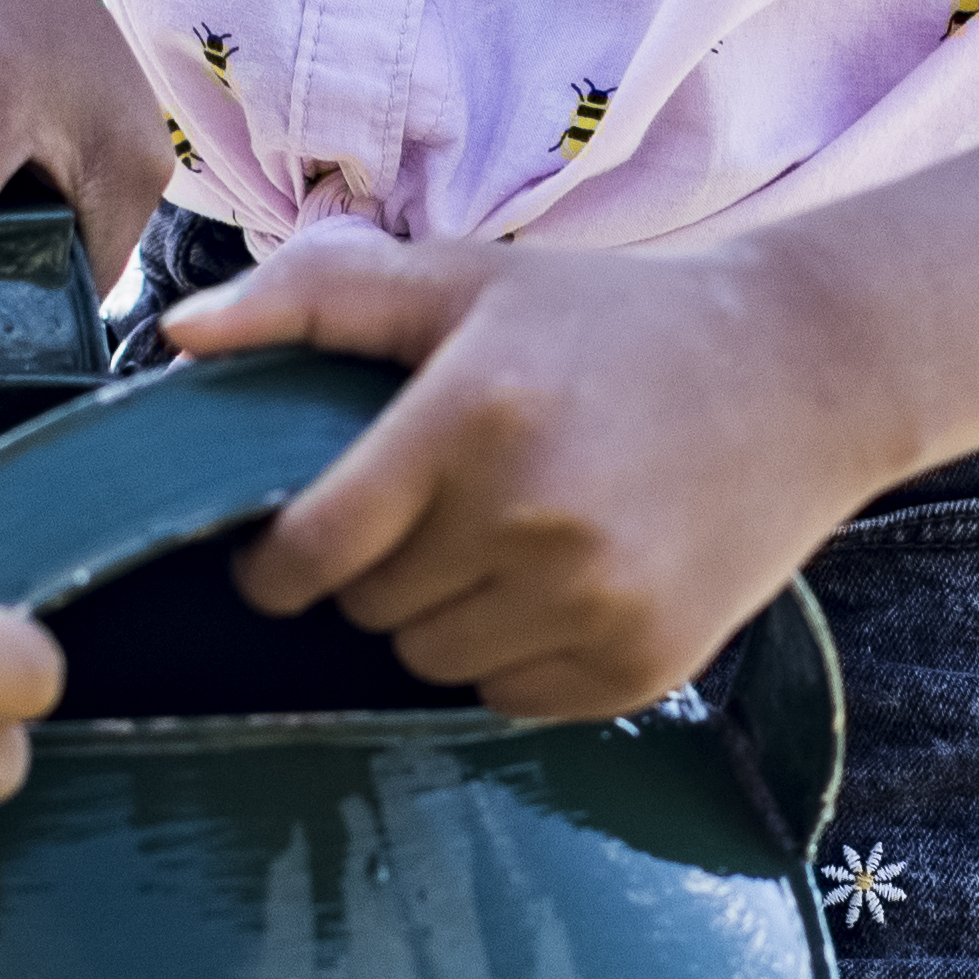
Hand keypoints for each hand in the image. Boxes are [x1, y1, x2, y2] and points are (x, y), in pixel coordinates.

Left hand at [163, 228, 895, 721]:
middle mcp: (533, 518)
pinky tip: (561, 580)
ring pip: (434, 662)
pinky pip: (512, 697)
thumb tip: (177, 336)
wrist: (800, 374)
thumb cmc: (608, 321)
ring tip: (501, 542)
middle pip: (369, 609)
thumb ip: (315, 299)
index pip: (310, 551)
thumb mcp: (465, 280)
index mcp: (471, 418)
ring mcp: (595, 600)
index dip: (274, 566)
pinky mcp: (641, 663)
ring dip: (440, 616)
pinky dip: (513, 655)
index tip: (279, 554)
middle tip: (433, 515)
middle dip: (373, 572)